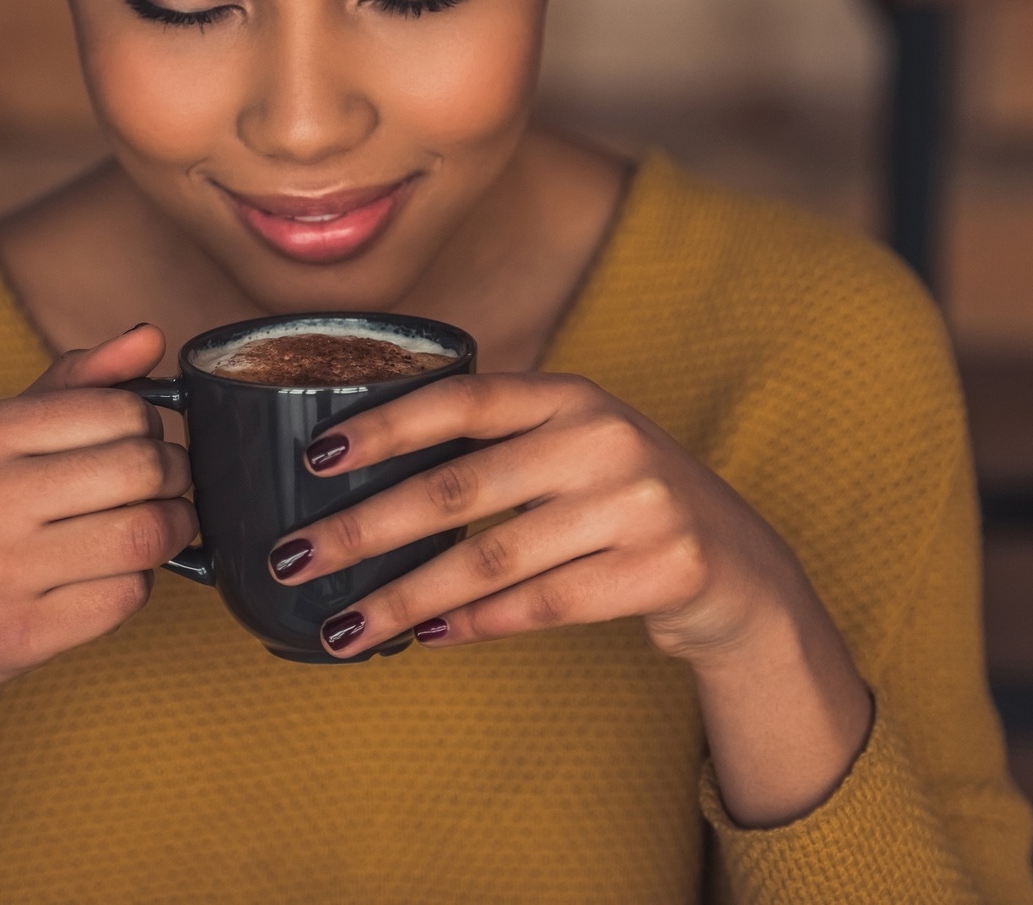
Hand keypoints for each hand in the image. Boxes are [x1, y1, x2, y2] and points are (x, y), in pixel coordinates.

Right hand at [0, 324, 193, 838]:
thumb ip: (73, 382)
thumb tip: (151, 336)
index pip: (120, 409)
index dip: (149, 425)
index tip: (140, 442)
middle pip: (144, 469)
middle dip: (173, 476)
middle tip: (160, 488)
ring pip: (147, 535)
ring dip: (171, 530)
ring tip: (154, 528)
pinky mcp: (18, 636)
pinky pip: (127, 597)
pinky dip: (138, 584)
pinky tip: (112, 575)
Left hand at [269, 373, 871, 824]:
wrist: (738, 564)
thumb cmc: (621, 499)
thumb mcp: (571, 447)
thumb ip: (495, 447)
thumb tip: (365, 481)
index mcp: (569, 395)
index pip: (459, 400)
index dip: (383, 426)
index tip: (314, 459)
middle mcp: (602, 438)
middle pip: (456, 490)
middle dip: (361, 531)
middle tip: (294, 559)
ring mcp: (639, 504)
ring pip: (490, 562)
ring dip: (403, 600)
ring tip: (342, 627)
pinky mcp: (663, 570)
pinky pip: (541, 608)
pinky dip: (474, 627)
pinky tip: (426, 637)